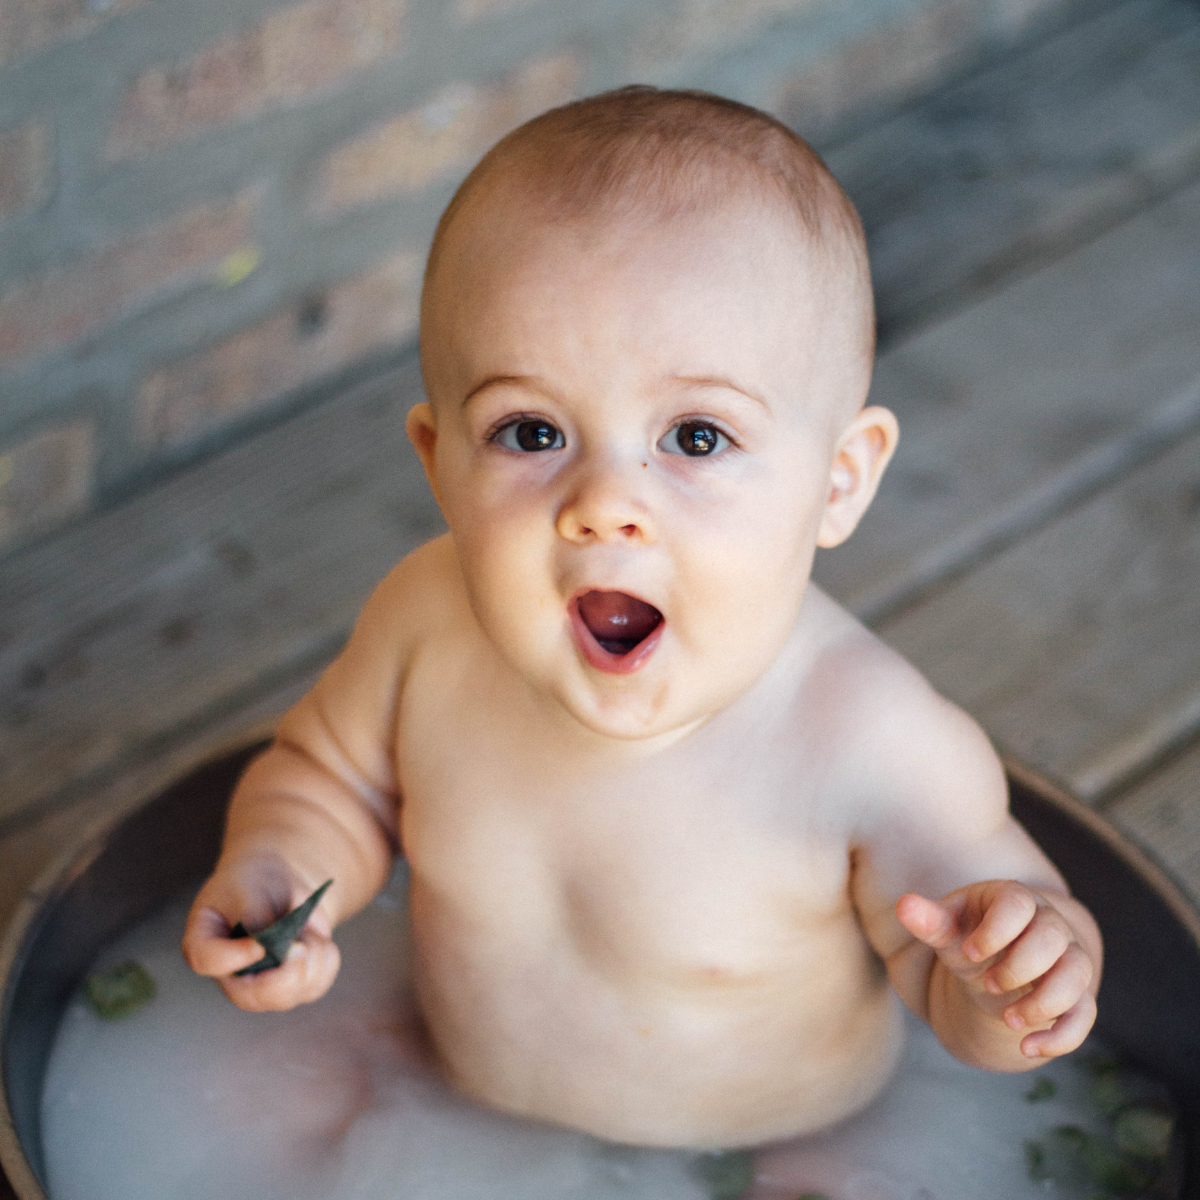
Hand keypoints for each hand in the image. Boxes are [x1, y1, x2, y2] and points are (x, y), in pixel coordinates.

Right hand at [182, 854, 340, 1011]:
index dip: (235, 957)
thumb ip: (255, 918)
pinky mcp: (291, 987)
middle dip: (285, 974)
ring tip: (306, 932)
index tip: (259, 945)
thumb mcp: (247, 889)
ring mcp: (261, 987)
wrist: (279, 884)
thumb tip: (275, 950)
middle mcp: (230, 975)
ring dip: (310, 960)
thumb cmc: (252, 883)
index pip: (208, 961)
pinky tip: (316, 940)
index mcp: (204, 945)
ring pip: (289, 995)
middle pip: (252, 996)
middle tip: (301, 946)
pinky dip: (325, 961)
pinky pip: (316, 986)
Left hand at [896, 880, 1095, 1059]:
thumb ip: (929, 920)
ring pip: (1077, 975)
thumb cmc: (971, 935)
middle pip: (1052, 938)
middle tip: (988, 983)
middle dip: (1019, 966)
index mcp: (1014, 899)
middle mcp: (1049, 924)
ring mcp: (1068, 959)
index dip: (995, 931)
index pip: (1017, 903)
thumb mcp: (950, 927)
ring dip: (1044, 1002)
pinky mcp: (1077, 996)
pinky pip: (1085, 1015)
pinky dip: (1062, 1036)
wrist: (1000, 960)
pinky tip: (1028, 1048)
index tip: (969, 953)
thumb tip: (904, 906)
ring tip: (1009, 1020)